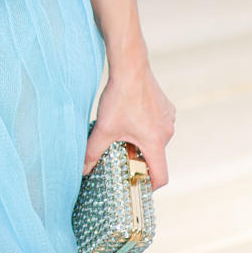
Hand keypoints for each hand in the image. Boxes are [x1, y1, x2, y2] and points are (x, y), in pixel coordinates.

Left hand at [84, 62, 175, 189]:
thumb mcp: (103, 129)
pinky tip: (130, 119)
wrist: (130, 67)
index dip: (149, 186)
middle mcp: (167, 132)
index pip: (161, 176)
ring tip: (123, 136)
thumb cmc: (119, 98)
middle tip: (120, 157)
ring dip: (142, 144)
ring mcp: (169, 118)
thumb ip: (92, 153)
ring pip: (156, 141)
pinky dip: (146, 129)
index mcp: (155, 142)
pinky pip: (158, 126)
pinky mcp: (166, 107)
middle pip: (156, 157)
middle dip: (139, 161)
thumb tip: (82, 171)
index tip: (136, 185)